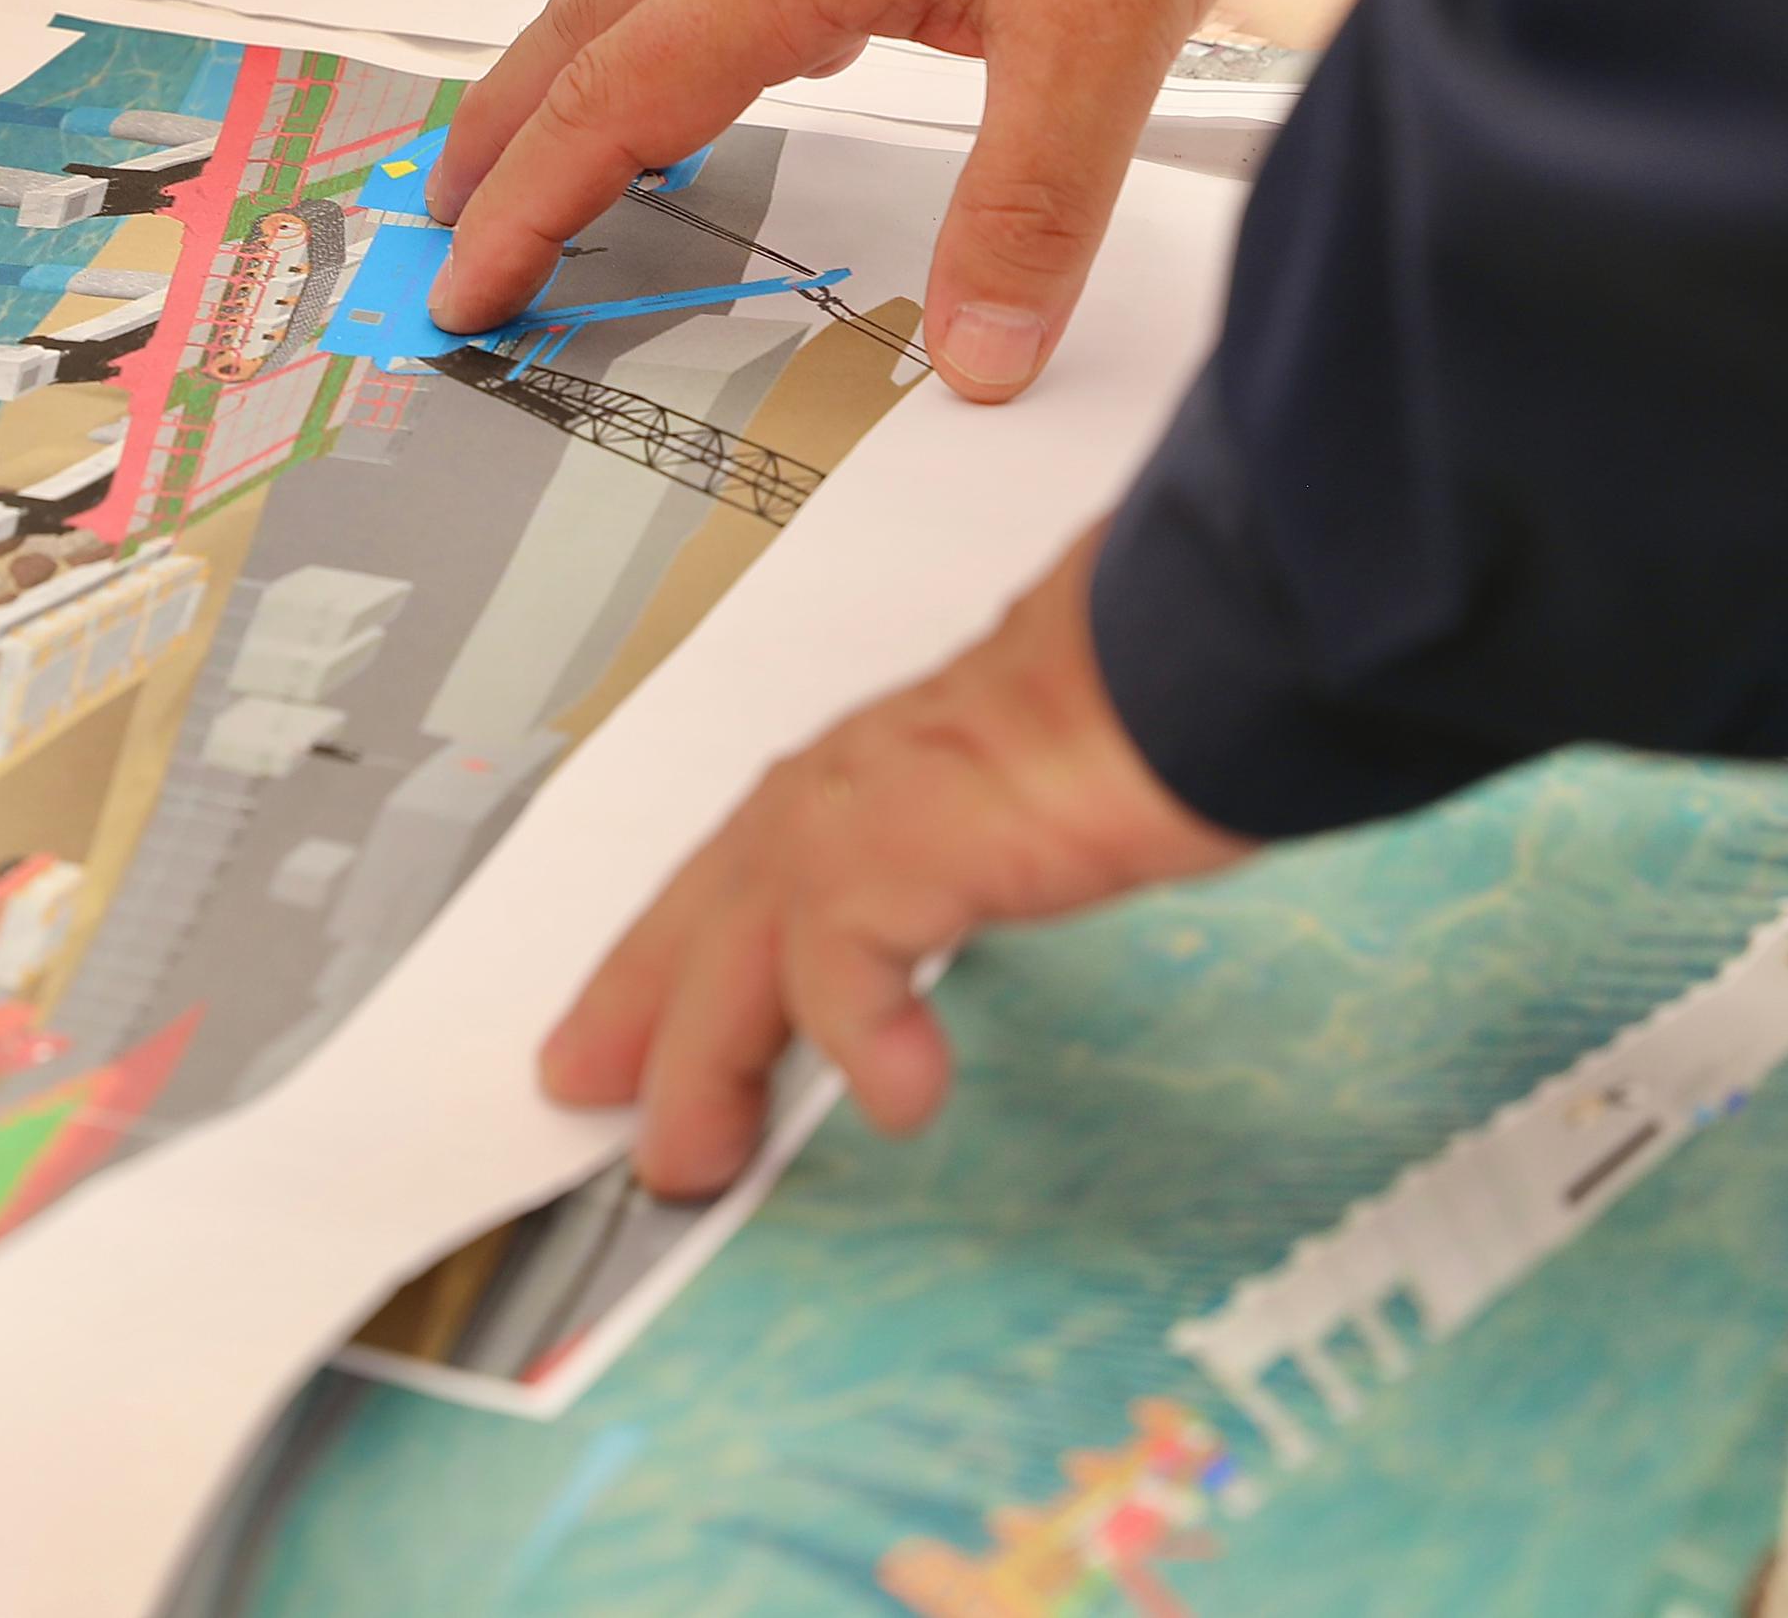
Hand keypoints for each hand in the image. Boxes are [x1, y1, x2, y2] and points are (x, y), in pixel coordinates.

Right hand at [427, 0, 1246, 398]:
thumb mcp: (1098, 36)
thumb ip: (1029, 206)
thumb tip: (978, 359)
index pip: (613, 105)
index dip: (530, 209)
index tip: (467, 288)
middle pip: (586, 24)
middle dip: (504, 127)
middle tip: (445, 207)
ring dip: (579, 59)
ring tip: (552, 132)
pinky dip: (675, 5)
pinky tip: (735, 34)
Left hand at [542, 531, 1248, 1195]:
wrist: (1201, 629)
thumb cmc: (1144, 694)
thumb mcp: (1044, 790)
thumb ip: (1000, 832)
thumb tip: (1012, 864)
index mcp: (875, 768)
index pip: (739, 867)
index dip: (672, 948)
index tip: (630, 1020)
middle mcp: (854, 780)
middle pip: (708, 906)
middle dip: (639, 1002)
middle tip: (586, 1092)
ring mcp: (879, 804)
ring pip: (743, 941)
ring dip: (703, 1052)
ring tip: (687, 1158)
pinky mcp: (922, 833)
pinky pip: (852, 949)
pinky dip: (858, 1029)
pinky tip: (897, 1098)